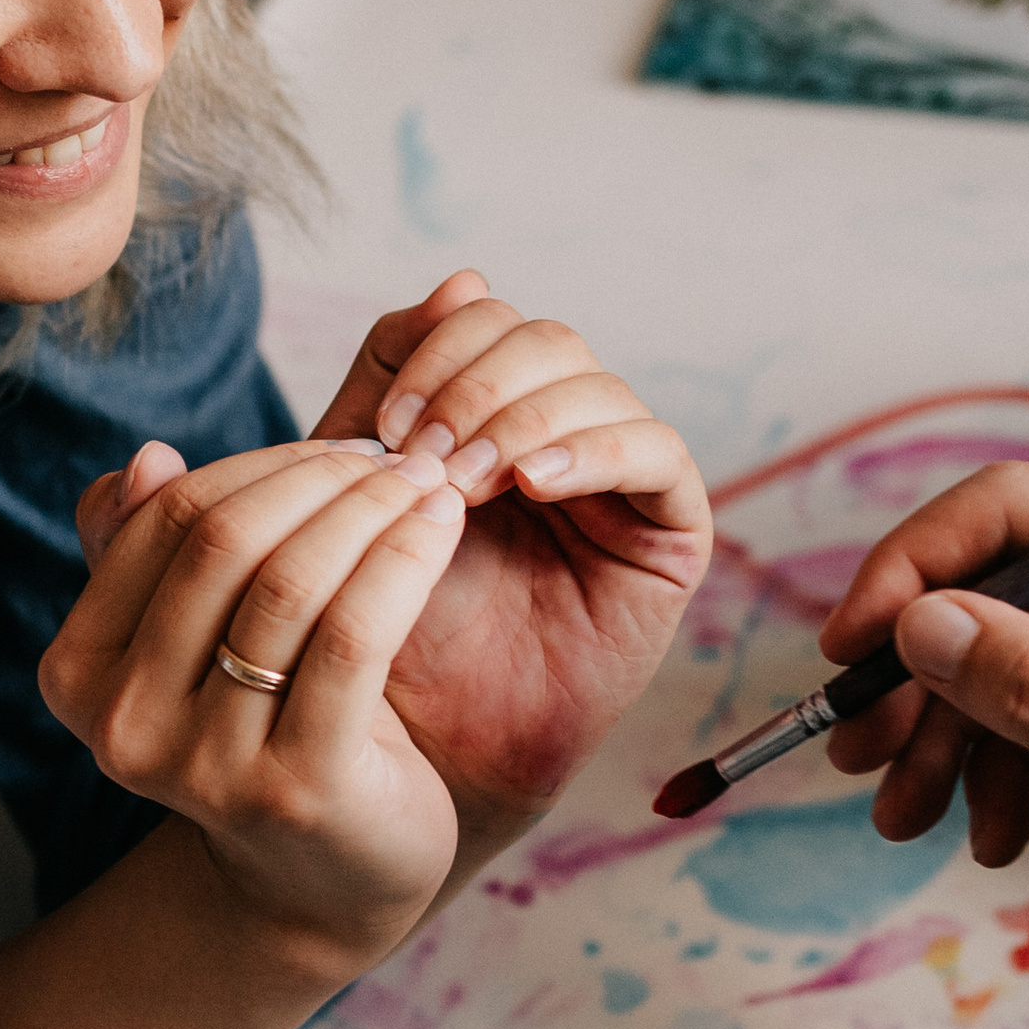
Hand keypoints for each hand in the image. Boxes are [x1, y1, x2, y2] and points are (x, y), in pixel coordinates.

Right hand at [41, 433, 465, 966]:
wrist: (323, 882)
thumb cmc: (263, 733)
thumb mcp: (194, 645)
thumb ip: (154, 557)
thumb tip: (148, 458)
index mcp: (78, 675)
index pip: (163, 520)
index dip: (258, 464)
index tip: (338, 448)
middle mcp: (122, 726)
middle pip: (223, 543)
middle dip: (319, 478)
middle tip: (396, 455)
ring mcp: (205, 766)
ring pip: (290, 584)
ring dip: (371, 510)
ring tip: (426, 482)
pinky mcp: (297, 788)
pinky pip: (352, 638)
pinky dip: (403, 561)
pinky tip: (442, 527)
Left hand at [313, 272, 713, 843]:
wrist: (420, 750)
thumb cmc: (382, 631)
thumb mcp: (358, 495)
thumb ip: (383, 385)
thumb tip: (460, 279)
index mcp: (484, 412)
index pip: (483, 319)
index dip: (435, 351)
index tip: (381, 425)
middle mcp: (558, 432)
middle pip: (543, 338)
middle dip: (474, 382)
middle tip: (420, 452)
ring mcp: (619, 480)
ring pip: (597, 383)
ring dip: (521, 417)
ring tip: (464, 483)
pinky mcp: (670, 534)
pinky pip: (658, 453)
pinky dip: (592, 449)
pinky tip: (532, 485)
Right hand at [819, 461, 1028, 868]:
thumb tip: (918, 630)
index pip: (1006, 509)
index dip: (909, 570)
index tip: (845, 649)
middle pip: (992, 591)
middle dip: (918, 685)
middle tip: (855, 758)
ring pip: (1007, 660)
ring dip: (947, 745)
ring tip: (904, 822)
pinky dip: (1007, 772)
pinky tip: (991, 837)